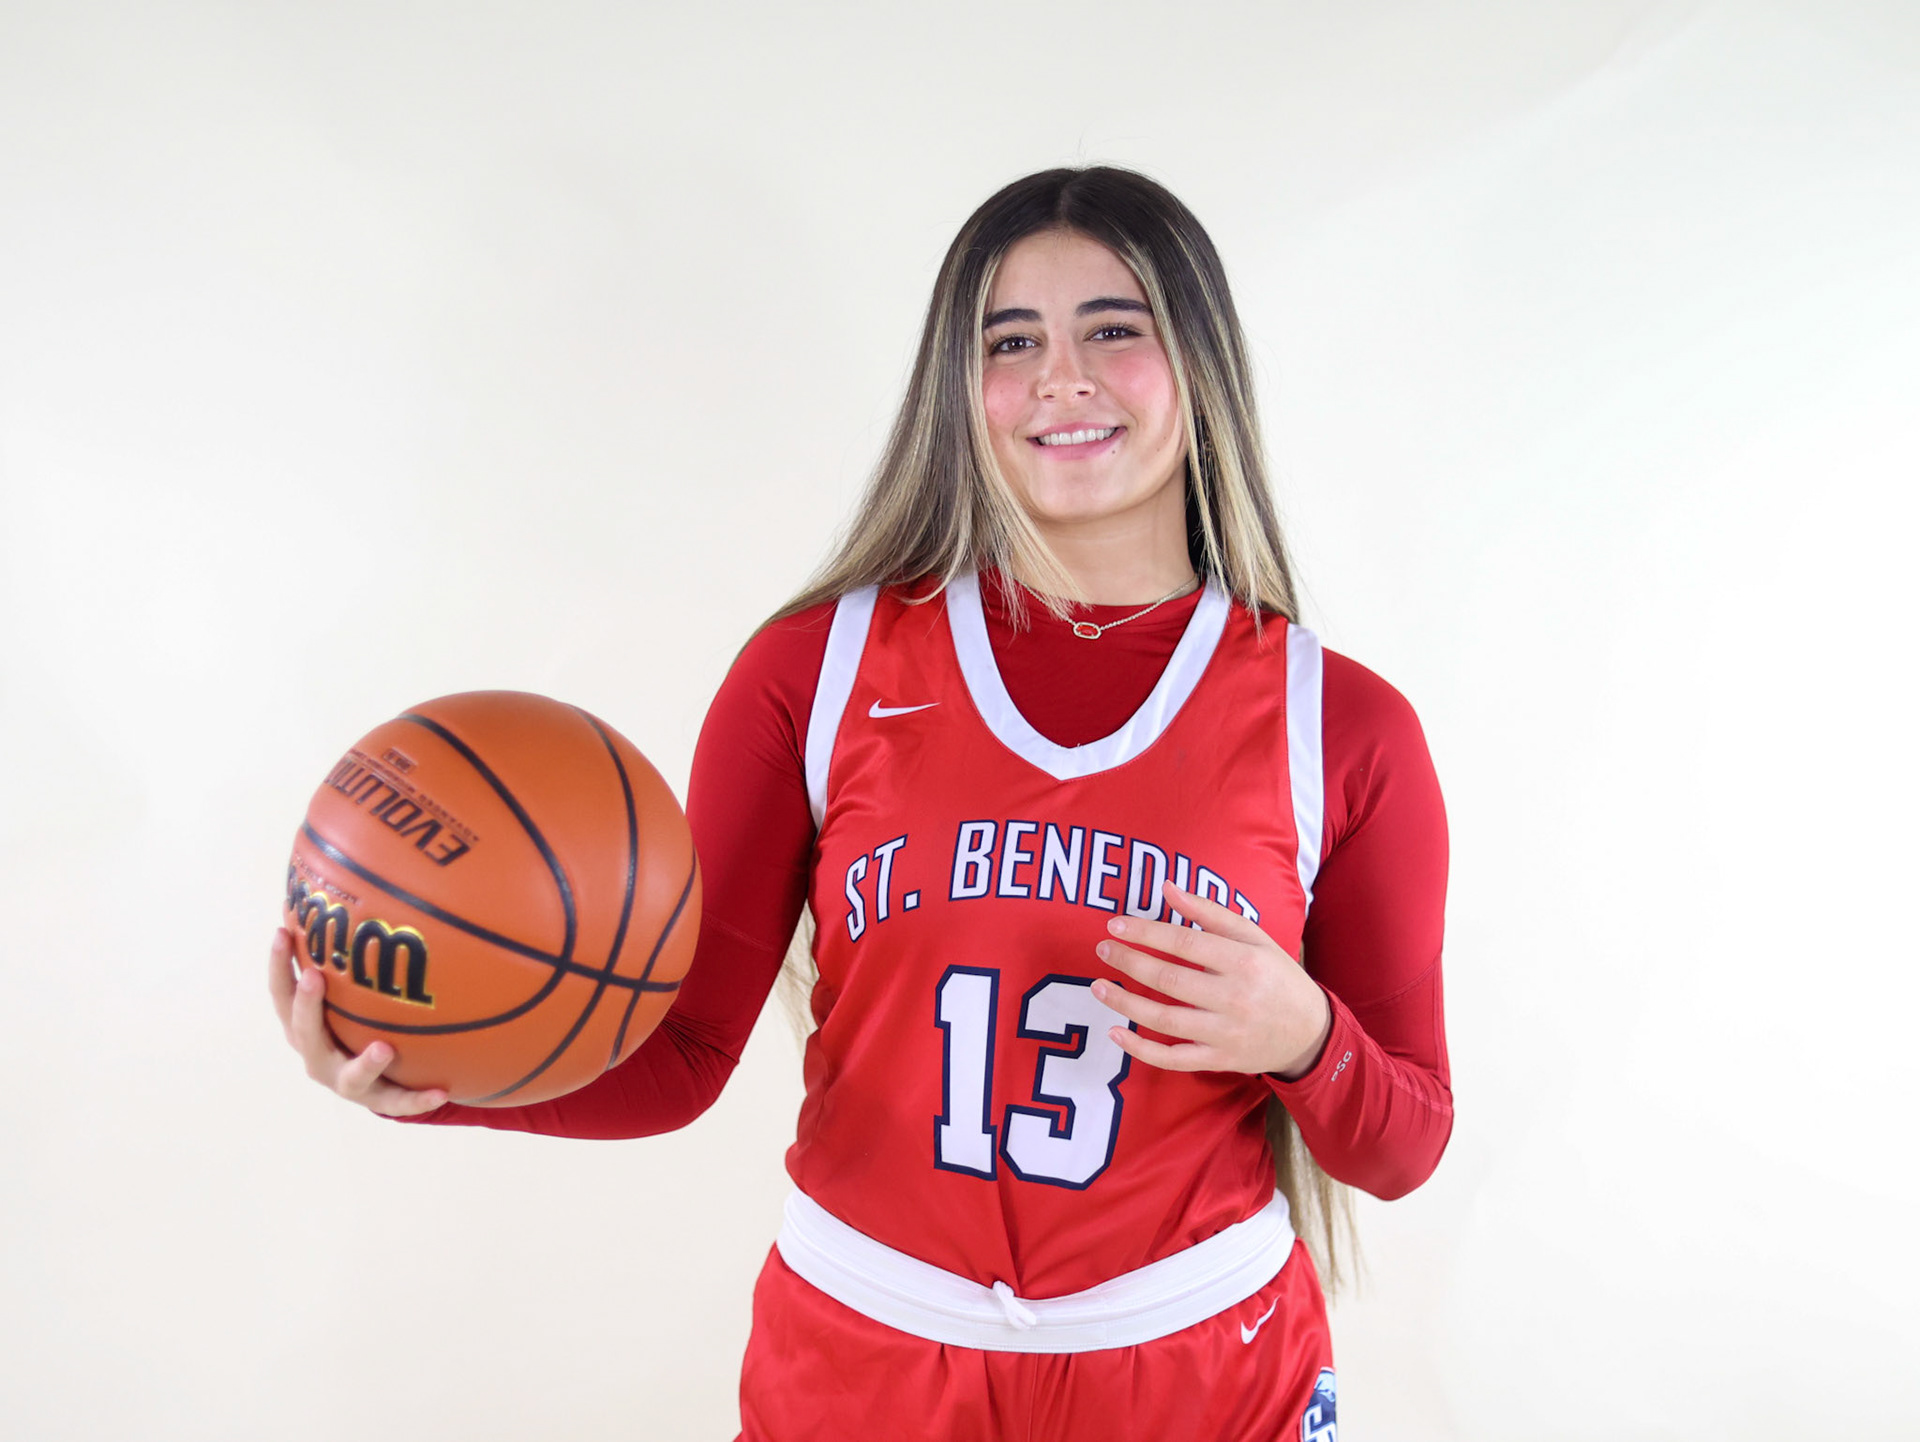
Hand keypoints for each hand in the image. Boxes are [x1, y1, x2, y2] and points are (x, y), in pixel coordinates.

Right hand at [267, 927, 448, 1115]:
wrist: (378, 1079)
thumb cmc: (359, 1018)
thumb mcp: (351, 988)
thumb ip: (354, 952)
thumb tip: (368, 884)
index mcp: (304, 1026)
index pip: (282, 994)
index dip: (278, 965)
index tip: (282, 931)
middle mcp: (317, 1054)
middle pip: (303, 1033)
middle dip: (307, 1006)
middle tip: (315, 977)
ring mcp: (344, 1081)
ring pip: (347, 1077)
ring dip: (364, 1062)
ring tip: (382, 1048)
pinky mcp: (377, 1099)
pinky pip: (398, 1100)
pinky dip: (418, 1097)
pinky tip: (442, 1090)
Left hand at [1091, 881, 1332, 1079]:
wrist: (1310, 1032)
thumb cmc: (1277, 976)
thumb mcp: (1254, 937)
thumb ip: (1210, 913)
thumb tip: (1167, 888)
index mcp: (1245, 962)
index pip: (1185, 944)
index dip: (1146, 933)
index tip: (1115, 925)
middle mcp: (1235, 998)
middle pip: (1170, 981)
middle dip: (1130, 963)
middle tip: (1102, 949)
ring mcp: (1226, 1033)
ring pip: (1166, 1021)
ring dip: (1126, 1004)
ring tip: (1098, 987)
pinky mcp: (1219, 1060)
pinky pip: (1174, 1059)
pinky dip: (1142, 1051)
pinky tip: (1116, 1034)